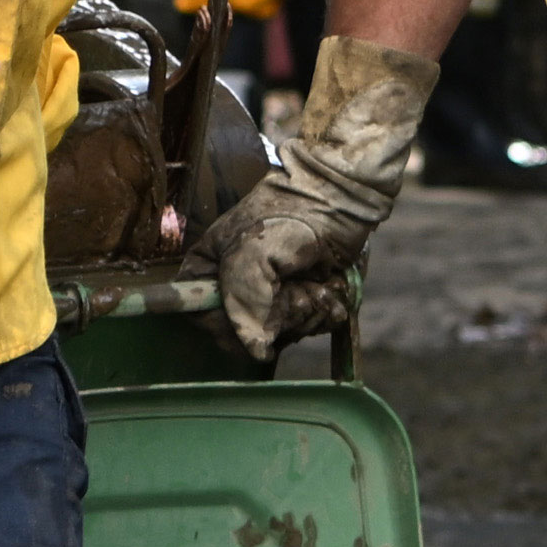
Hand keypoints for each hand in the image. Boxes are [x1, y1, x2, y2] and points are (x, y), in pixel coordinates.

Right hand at [204, 38, 437, 356]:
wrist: (342, 194)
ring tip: (316, 280)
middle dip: (279, 317)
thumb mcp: (253, 254)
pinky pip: (313, 327)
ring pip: (285, 335)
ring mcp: (275, 296)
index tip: (257, 313)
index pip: (203, 318)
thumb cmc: (289, 213)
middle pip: (248, 335)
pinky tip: (330, 285)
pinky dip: (327, 309)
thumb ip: (244, 303)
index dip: (230, 325)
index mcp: (208, 269)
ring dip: (307, 311)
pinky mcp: (307, 299)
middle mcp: (238, 287)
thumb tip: (256, 352)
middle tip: (296, 287)